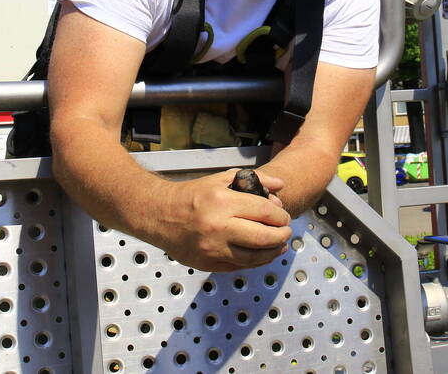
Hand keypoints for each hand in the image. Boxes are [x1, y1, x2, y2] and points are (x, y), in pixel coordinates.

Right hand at [146, 169, 291, 271]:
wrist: (160, 215)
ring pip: (254, 257)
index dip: (281, 215)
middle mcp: (218, 227)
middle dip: (282, 235)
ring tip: (280, 245)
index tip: (284, 216)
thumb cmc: (192, 195)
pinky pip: (240, 266)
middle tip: (286, 231)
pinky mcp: (208, 264)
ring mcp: (213, 249)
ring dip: (273, 252)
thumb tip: (280, 186)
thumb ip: (254, 181)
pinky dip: (255, 261)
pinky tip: (262, 254)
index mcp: (222, 202)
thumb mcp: (221, 180)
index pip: (264, 211)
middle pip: (264, 237)